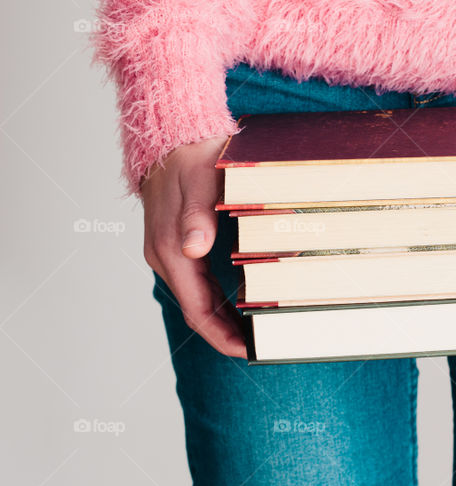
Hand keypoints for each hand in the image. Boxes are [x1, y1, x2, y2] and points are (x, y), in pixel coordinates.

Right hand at [141, 137, 246, 357]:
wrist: (170, 134)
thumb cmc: (191, 155)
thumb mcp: (201, 181)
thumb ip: (198, 217)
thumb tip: (194, 249)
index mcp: (171, 248)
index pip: (196, 309)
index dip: (221, 335)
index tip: (247, 351)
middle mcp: (166, 254)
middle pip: (196, 309)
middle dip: (225, 334)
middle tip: (260, 347)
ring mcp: (168, 249)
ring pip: (195, 297)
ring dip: (221, 319)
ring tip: (252, 334)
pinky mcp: (176, 242)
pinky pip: (195, 281)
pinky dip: (215, 299)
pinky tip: (236, 304)